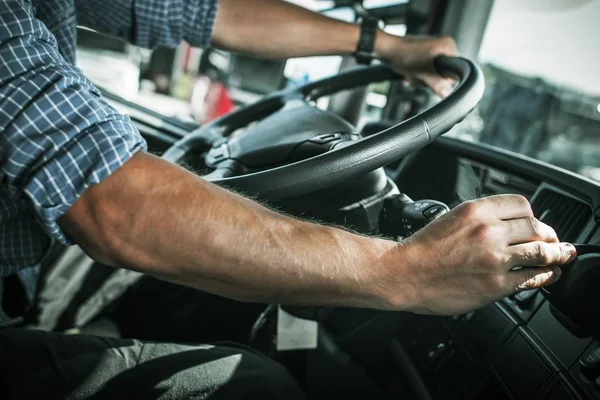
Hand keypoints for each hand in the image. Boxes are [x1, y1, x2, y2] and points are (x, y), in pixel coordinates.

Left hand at [377, 34, 458, 96]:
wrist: (387, 49)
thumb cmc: (404, 55)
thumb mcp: (422, 73)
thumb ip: (437, 83)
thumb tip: (448, 93)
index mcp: (448, 46)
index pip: (455, 71)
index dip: (443, 80)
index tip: (430, 80)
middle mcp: (443, 46)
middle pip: (443, 74)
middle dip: (428, 80)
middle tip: (417, 76)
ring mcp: (433, 50)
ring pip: (432, 74)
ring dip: (420, 79)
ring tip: (411, 74)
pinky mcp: (424, 55)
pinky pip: (425, 71)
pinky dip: (416, 74)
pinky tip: (408, 73)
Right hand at [388, 195, 576, 315]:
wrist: (404, 273)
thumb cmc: (421, 249)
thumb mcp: (450, 218)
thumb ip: (480, 218)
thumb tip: (507, 224)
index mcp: (476, 210)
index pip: (522, 204)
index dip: (532, 215)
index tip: (535, 223)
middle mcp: (488, 231)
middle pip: (537, 227)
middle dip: (548, 235)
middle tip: (552, 241)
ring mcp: (495, 259)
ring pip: (542, 252)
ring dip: (555, 255)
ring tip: (560, 256)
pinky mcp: (496, 284)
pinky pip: (533, 278)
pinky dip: (546, 276)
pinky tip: (548, 275)